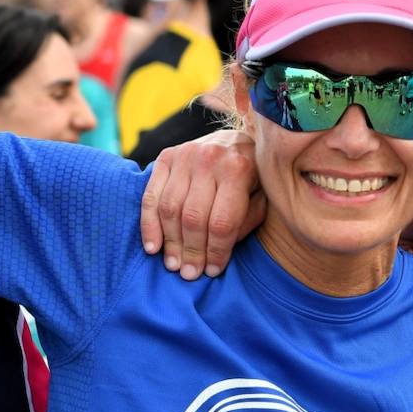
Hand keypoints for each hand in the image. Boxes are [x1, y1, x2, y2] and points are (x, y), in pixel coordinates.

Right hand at [139, 129, 262, 279]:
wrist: (241, 137)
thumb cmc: (256, 176)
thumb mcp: (262, 197)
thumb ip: (244, 222)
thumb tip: (217, 253)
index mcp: (238, 169)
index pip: (221, 222)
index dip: (216, 252)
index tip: (212, 271)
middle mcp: (209, 159)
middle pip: (193, 218)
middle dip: (191, 252)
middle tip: (189, 274)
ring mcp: (185, 156)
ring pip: (170, 209)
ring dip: (170, 242)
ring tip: (173, 264)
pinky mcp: (166, 156)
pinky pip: (151, 196)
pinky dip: (149, 224)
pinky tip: (153, 246)